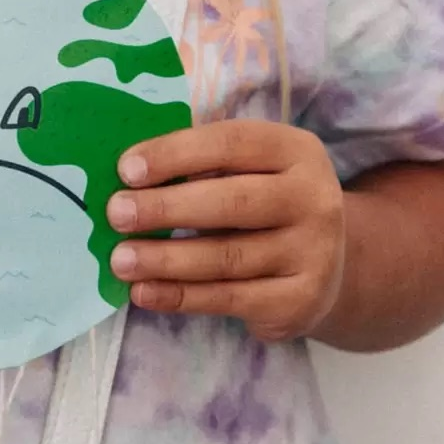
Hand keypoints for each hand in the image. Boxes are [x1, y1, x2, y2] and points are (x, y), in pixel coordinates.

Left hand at [105, 119, 347, 342]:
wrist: (326, 269)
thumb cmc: (265, 205)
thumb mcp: (253, 170)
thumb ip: (203, 164)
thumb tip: (128, 174)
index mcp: (297, 151)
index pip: (232, 143)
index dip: (176, 154)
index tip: (126, 169)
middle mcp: (315, 199)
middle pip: (232, 202)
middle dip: (166, 208)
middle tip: (116, 214)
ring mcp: (313, 253)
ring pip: (226, 257)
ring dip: (164, 259)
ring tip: (120, 259)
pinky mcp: (299, 301)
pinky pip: (228, 299)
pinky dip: (180, 297)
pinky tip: (144, 292)